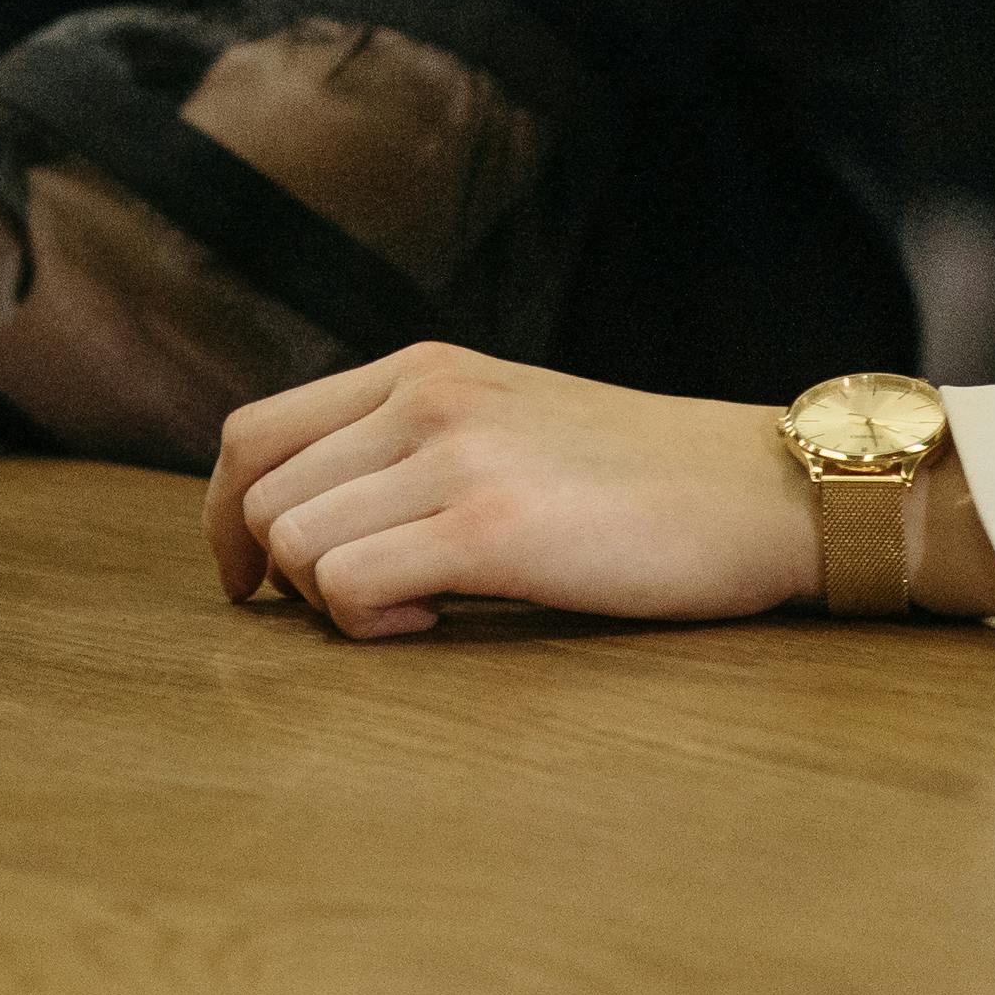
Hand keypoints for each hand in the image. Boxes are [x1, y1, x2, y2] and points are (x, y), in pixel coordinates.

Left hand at [205, 343, 811, 640]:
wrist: (769, 489)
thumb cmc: (647, 481)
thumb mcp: (512, 421)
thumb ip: (418, 443)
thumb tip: (316, 521)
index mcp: (421, 369)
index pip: (255, 432)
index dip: (226, 516)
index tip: (250, 580)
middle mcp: (423, 396)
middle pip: (261, 494)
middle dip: (281, 574)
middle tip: (360, 610)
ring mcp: (455, 455)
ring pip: (295, 543)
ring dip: (331, 601)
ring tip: (417, 610)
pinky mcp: (493, 526)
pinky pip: (351, 585)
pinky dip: (370, 625)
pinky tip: (438, 622)